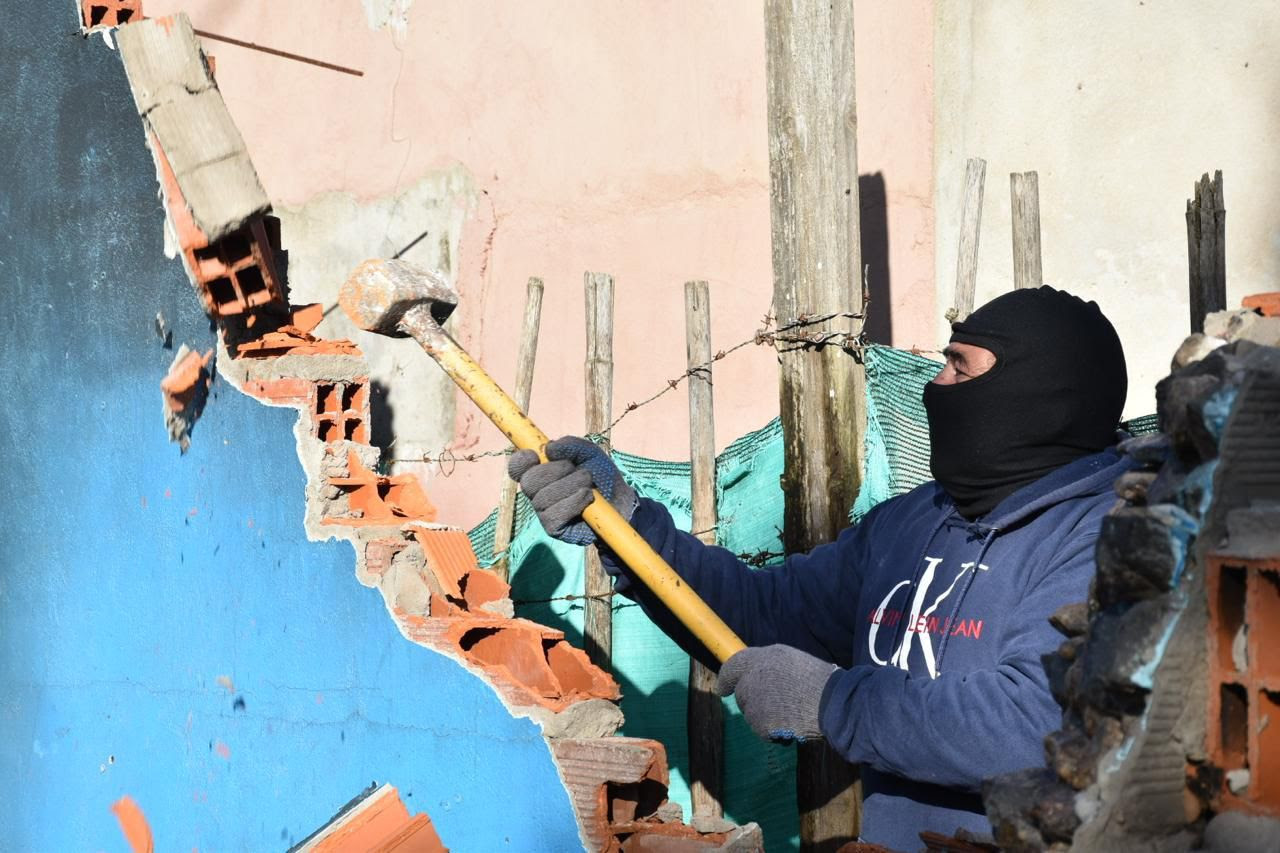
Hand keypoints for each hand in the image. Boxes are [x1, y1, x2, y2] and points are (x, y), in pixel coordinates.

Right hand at [507, 436, 638, 546]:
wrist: (620, 500)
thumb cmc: (601, 476)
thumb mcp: (589, 453)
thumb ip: (571, 445)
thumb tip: (550, 448)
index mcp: (542, 472)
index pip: (518, 467)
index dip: (521, 461)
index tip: (534, 455)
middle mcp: (538, 492)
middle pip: (529, 481)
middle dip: (556, 472)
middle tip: (579, 472)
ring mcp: (544, 512)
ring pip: (543, 498)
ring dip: (572, 487)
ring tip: (589, 487)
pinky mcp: (553, 528)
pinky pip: (553, 514)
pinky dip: (573, 503)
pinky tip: (587, 500)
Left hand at [716, 644, 837, 742]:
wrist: (834, 703)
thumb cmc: (822, 684)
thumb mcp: (794, 663)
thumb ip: (771, 668)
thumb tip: (754, 679)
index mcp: (766, 655)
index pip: (735, 664)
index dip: (727, 677)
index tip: (722, 689)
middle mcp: (755, 674)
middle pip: (742, 693)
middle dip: (754, 702)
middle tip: (779, 707)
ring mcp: (755, 698)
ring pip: (751, 713)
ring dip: (766, 718)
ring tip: (792, 713)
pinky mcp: (759, 720)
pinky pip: (761, 730)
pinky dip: (774, 733)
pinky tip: (792, 726)